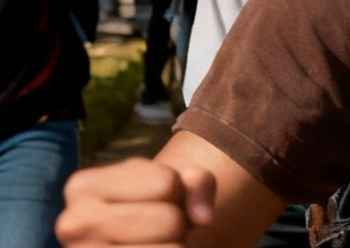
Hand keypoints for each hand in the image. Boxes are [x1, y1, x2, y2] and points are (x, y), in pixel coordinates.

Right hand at [56, 158, 216, 245]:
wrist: (132, 238)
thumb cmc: (151, 208)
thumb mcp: (171, 183)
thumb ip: (197, 183)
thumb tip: (203, 218)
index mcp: (82, 186)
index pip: (166, 183)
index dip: (176, 191)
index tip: (155, 200)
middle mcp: (72, 224)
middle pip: (169, 221)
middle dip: (176, 224)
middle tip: (156, 230)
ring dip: (174, 245)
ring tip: (154, 243)